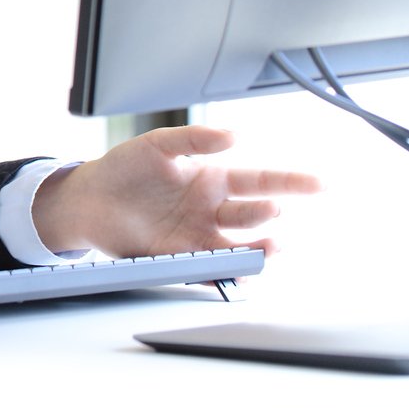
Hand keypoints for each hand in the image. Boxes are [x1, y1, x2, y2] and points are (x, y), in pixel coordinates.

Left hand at [32, 125, 321, 257]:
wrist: (89, 199)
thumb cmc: (125, 168)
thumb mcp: (157, 145)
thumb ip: (193, 139)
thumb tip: (232, 136)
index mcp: (212, 180)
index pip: (260, 181)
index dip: (291, 182)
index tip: (318, 184)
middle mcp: (212, 210)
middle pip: (252, 215)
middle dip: (265, 214)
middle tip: (271, 210)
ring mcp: (198, 236)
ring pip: (239, 246)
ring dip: (256, 248)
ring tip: (268, 246)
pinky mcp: (180, 257)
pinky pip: (210, 268)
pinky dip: (226, 272)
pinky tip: (236, 271)